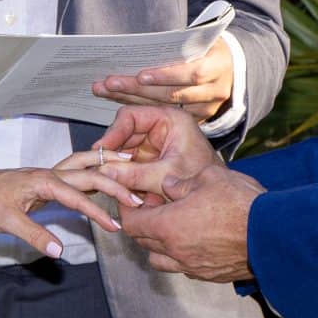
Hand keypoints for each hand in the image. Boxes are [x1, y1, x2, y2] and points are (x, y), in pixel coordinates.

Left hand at [0, 154, 129, 259]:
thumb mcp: (6, 222)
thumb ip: (34, 235)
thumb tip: (59, 251)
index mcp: (43, 180)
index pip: (78, 196)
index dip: (98, 212)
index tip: (116, 226)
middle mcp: (49, 172)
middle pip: (89, 173)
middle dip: (115, 183)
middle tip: (138, 198)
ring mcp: (48, 174)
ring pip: (84, 165)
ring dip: (107, 166)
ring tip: (132, 167)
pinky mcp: (45, 180)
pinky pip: (76, 172)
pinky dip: (94, 172)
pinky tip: (103, 177)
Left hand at [93, 41, 234, 122]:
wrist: (232, 66)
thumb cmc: (208, 46)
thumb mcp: (201, 38)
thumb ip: (179, 44)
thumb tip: (140, 46)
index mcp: (218, 64)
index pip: (192, 73)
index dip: (166, 76)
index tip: (140, 75)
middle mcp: (215, 89)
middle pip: (173, 94)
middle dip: (138, 89)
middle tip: (108, 83)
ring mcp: (208, 107)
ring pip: (167, 107)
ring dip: (133, 100)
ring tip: (106, 91)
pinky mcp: (200, 118)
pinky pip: (167, 115)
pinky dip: (143, 109)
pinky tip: (121, 101)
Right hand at [94, 103, 219, 202]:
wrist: (219, 201)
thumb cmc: (203, 180)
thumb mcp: (166, 176)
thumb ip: (135, 174)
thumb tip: (105, 172)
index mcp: (170, 120)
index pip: (131, 116)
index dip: (113, 132)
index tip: (102, 149)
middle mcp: (161, 128)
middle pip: (125, 132)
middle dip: (112, 150)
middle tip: (98, 165)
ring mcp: (155, 144)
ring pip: (124, 149)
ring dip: (116, 163)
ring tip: (106, 177)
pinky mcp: (152, 160)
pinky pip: (130, 163)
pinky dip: (123, 173)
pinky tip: (116, 183)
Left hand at [119, 166, 263, 282]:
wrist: (272, 236)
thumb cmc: (240, 204)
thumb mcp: (208, 178)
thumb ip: (181, 182)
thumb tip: (168, 184)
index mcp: (168, 226)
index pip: (132, 224)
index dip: (128, 211)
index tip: (133, 200)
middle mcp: (175, 252)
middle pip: (143, 243)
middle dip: (143, 226)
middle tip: (153, 209)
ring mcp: (192, 267)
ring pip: (160, 261)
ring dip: (159, 246)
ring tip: (172, 228)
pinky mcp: (210, 276)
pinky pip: (184, 268)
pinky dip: (180, 257)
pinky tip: (194, 241)